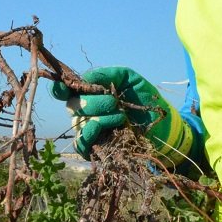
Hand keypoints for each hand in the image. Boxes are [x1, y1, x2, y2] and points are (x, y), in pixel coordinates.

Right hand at [50, 67, 200, 166]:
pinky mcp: (97, 147)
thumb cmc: (144, 98)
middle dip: (94, 103)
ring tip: (121, 117)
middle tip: (115, 102)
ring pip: (80, 124)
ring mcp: (89, 130)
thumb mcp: (129, 78)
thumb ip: (107, 74)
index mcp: (88, 93)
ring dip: (100, 119)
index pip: (63, 91)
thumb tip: (86, 79)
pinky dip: (92, 137)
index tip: (66, 88)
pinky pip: (83, 145)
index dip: (59, 89)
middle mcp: (84, 112)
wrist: (162, 123)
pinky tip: (112, 130)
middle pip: (73, 107)